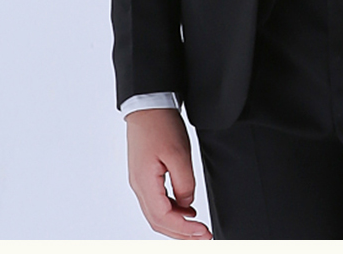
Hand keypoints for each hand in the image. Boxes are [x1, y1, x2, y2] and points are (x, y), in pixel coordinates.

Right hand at [126, 108, 212, 238]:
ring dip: (176, 224)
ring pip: (157, 213)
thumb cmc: (159, 124)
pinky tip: (186, 209)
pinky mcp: (145, 174)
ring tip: (196, 227)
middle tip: (202, 237)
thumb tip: (187, 205)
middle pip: (158, 221)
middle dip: (181, 233)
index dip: (184, 230)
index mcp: (144, 182)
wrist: (148, 104)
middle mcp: (139, 185)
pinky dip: (172, 210)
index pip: (163, 218)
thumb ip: (184, 183)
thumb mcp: (179, 153)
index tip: (203, 233)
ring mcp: (140, 180)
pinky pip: (157, 201)